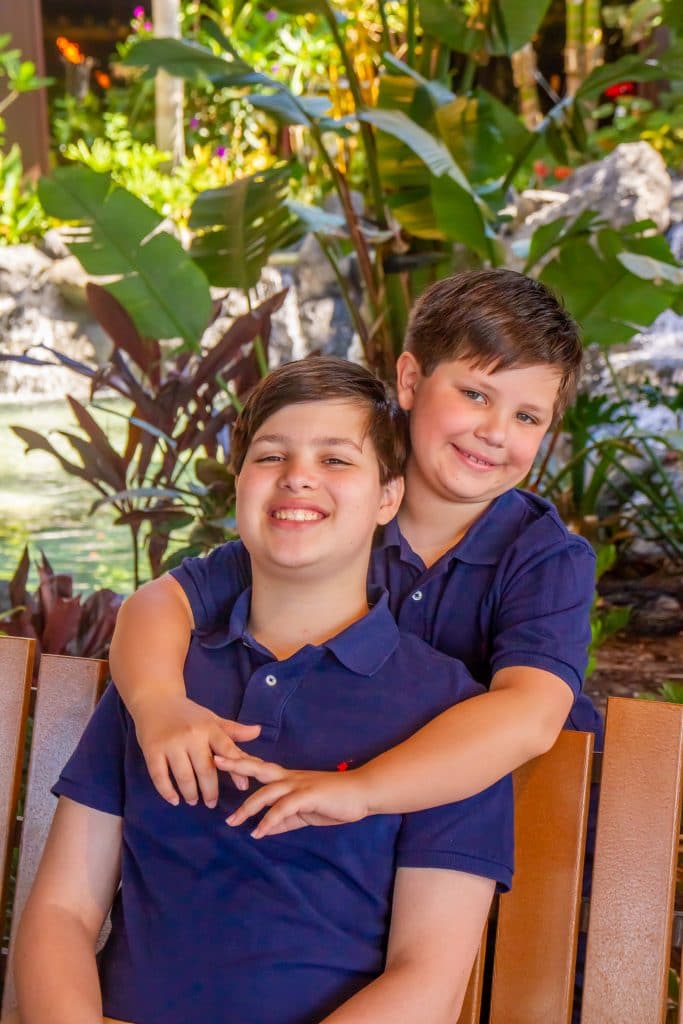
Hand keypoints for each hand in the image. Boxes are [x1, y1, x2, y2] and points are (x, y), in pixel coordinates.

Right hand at [132, 693, 260, 806]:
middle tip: (211, 803)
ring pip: (184, 776)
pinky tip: (174, 800)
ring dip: (190, 793)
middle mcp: (192, 735)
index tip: (243, 787)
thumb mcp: (212, 720)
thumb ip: (234, 731)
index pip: (227, 750)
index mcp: (209, 728)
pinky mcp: (152, 751)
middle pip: (205, 769)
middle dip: (210, 790)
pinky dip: (167, 792)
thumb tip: (258, 732)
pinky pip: (160, 776)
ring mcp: (171, 743)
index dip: (236, 770)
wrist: (156, 700)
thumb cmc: (189, 714)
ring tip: (193, 801)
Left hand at [214, 753, 370, 836]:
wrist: (362, 794)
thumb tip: (264, 829)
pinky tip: (259, 831)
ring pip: (268, 791)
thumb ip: (285, 820)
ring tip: (232, 820)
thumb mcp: (305, 813)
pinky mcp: (309, 796)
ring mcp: (300, 785)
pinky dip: (270, 820)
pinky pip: (284, 808)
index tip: (221, 760)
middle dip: (236, 764)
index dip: (241, 764)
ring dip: (248, 806)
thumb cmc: (336, 801)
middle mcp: (291, 778)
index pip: (261, 768)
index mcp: (289, 779)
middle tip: (215, 762)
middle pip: (259, 768)